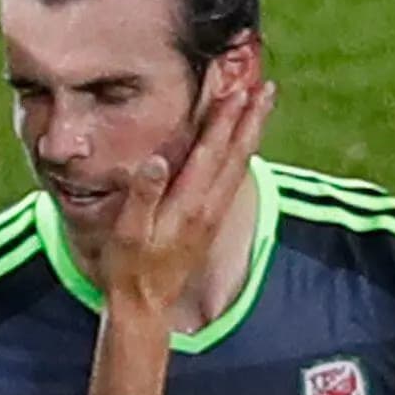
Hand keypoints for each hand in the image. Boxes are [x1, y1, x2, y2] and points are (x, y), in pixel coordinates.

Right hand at [100, 81, 275, 309]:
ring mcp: (213, 215)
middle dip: (250, 119)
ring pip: (240, 166)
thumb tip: (158, 160)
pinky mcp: (211, 222)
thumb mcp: (128, 232)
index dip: (223, 119)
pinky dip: (244, 155)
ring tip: (262, 106)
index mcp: (188, 205)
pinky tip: (246, 144)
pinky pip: (235, 180)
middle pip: (236, 155)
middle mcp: (208, 207)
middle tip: (266, 88)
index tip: (234, 89)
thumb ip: (143, 195)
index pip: (210, 153)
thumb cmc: (129, 269)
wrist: (145, 306)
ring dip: (252, 133)